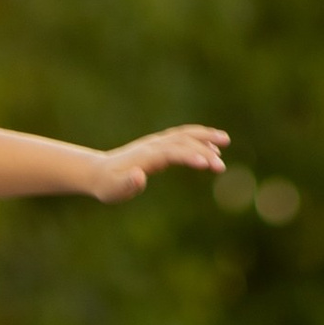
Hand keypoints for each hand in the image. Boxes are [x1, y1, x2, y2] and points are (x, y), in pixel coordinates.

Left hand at [92, 124, 227, 202]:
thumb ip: (127, 184)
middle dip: (204, 151)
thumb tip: (139, 177)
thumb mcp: (114, 190)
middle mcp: (154, 145)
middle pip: (183, 142)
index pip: (172, 153)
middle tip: (221, 167)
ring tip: (225, 141)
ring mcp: (157, 143)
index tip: (207, 164)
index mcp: (146, 157)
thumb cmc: (107, 185)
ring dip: (205, 136)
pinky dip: (198, 138)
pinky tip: (210, 146)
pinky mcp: (159, 145)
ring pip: (184, 135)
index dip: (189, 157)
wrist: (98, 172)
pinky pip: (182, 137)